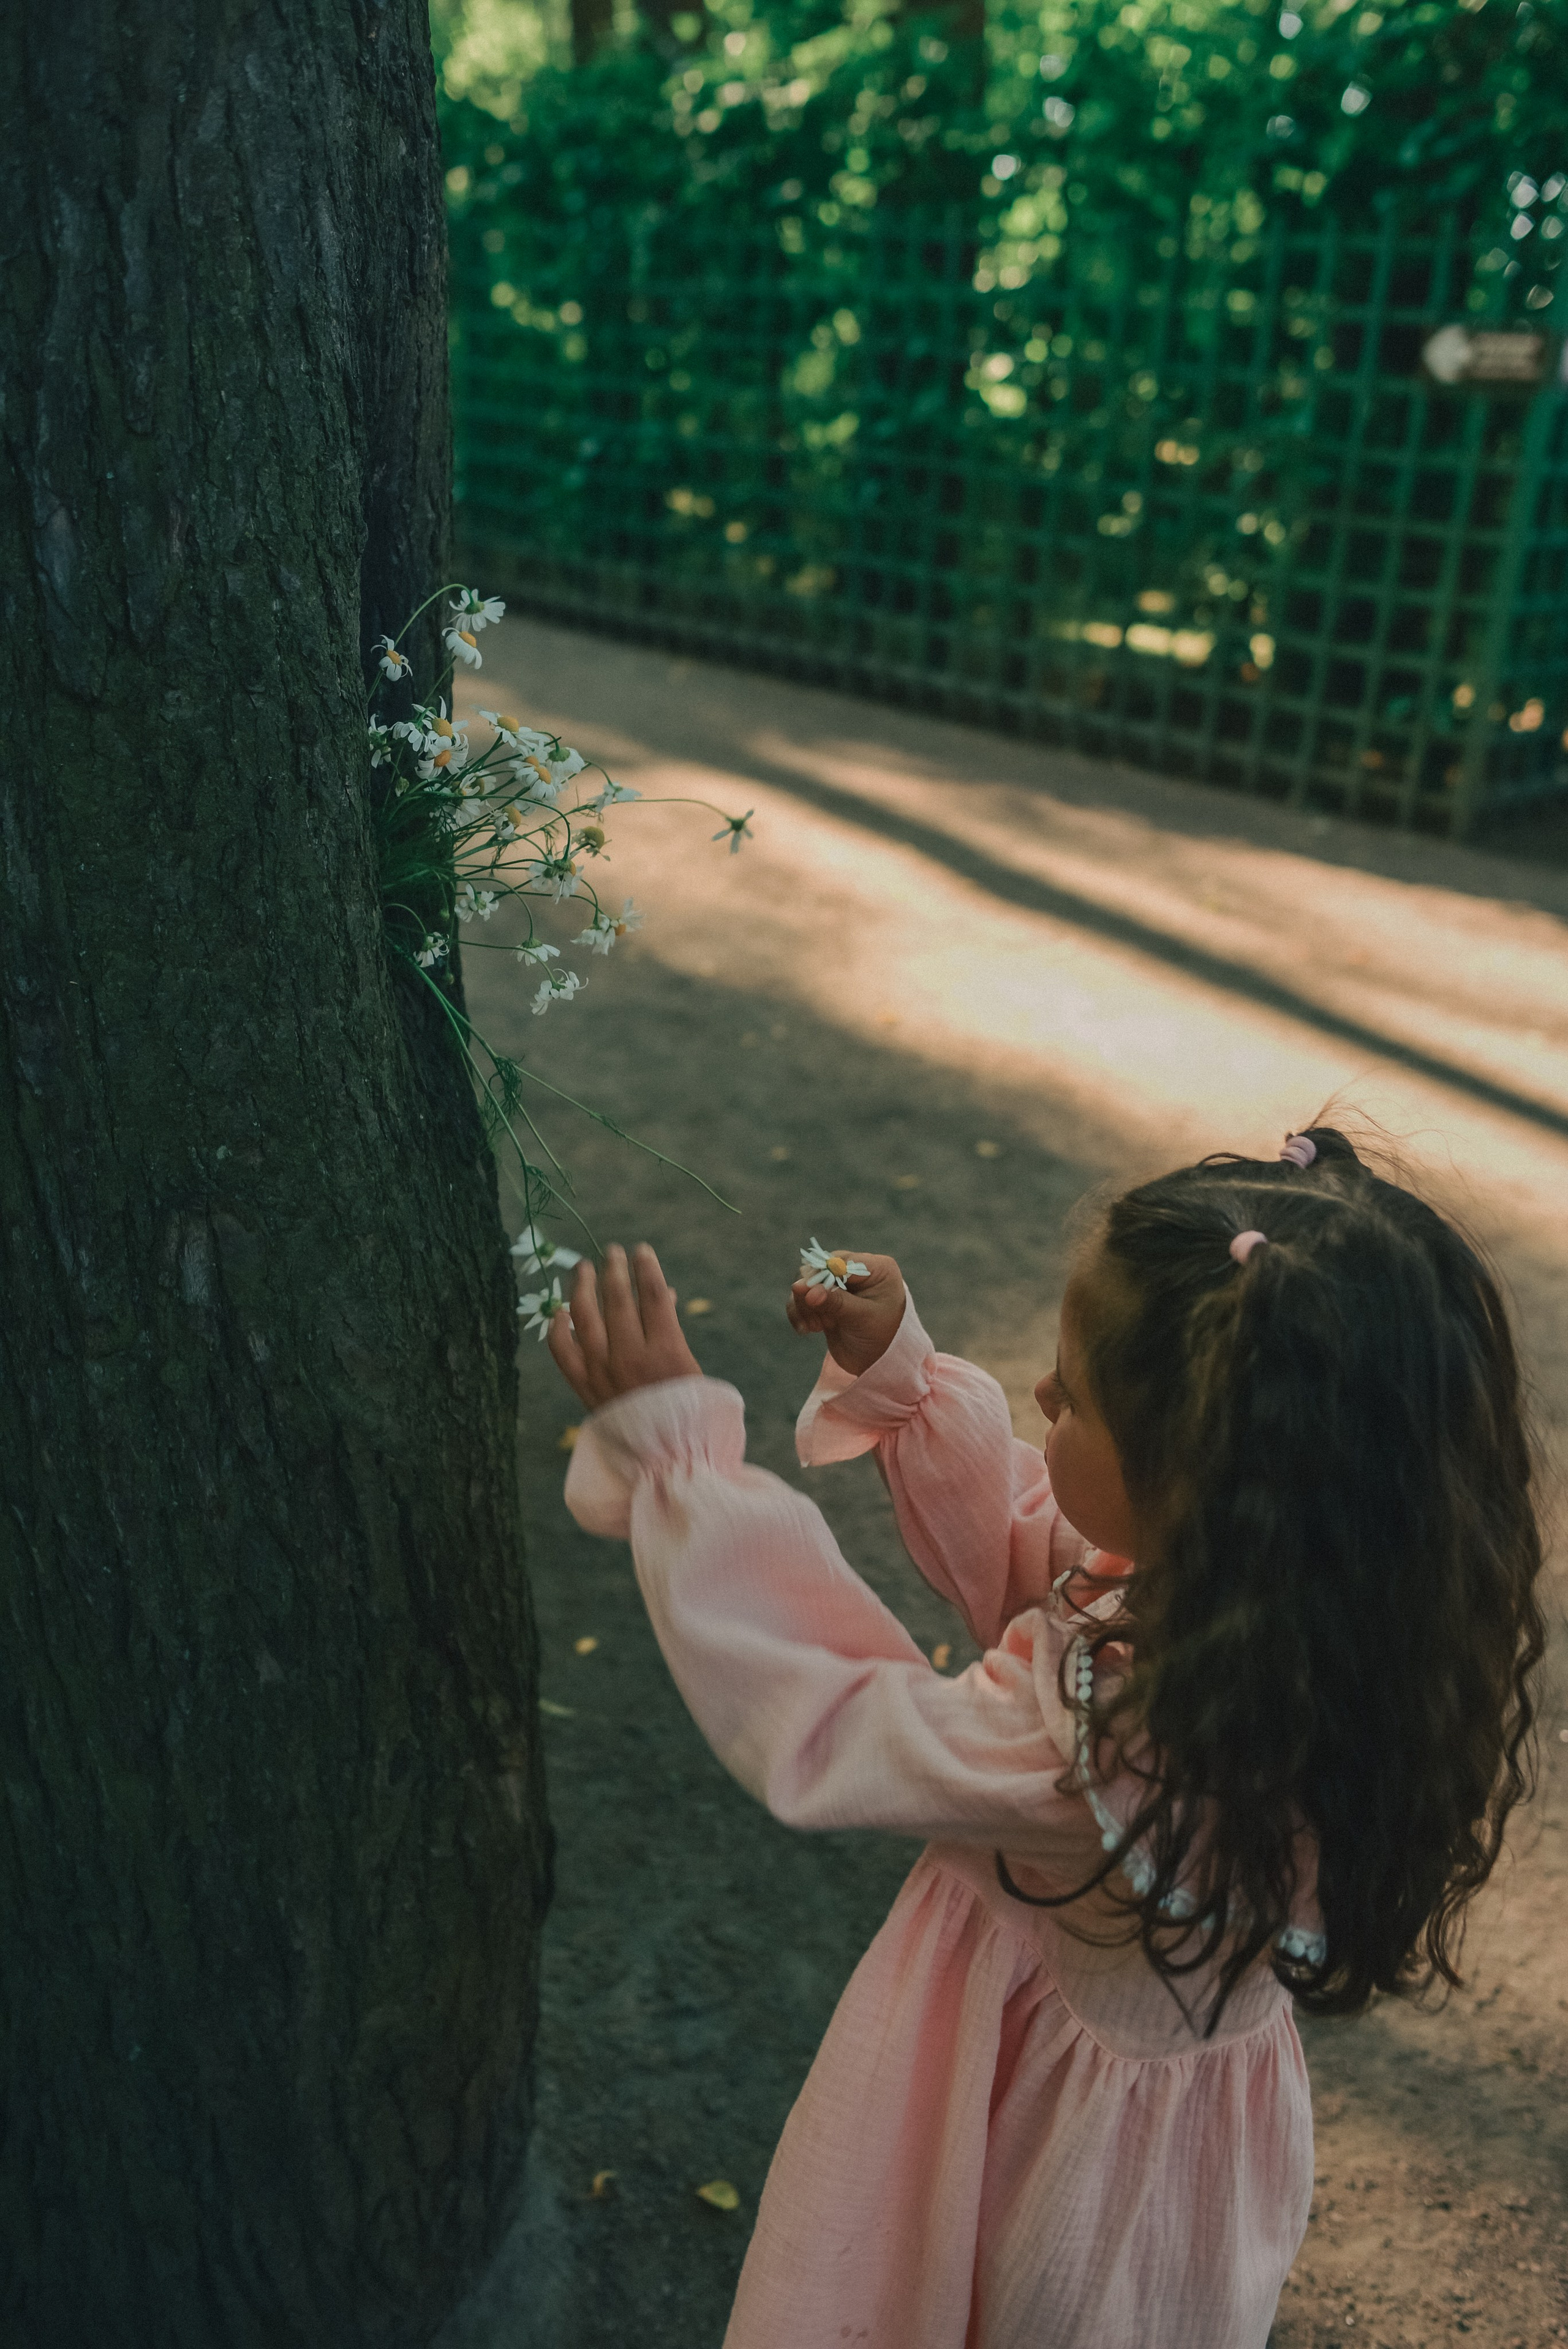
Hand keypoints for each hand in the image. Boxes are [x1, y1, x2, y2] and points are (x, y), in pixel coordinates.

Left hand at [547, 1243, 702, 1409]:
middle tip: (613, 1251)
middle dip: (615, 1269)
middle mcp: (630, 1356)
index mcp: (666, 1351)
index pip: (653, 1294)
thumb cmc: (687, 1410)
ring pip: (585, 1315)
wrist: (663, 1458)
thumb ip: (673, 1329)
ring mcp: (602, 1370)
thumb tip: (665, 1293)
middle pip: (618, 1298)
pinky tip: (559, 1310)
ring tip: (585, 1267)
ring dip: (584, 1286)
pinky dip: (557, 1328)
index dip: (646, 1267)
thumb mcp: (690, 1367)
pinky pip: (562, 1350)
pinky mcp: (583, 1386)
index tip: (641, 1250)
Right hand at [787, 1250, 904, 1378]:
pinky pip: (801, 1299)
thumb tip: (798, 1286)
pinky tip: (806, 1329)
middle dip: (812, 1294)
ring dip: (804, 1306)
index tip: (809, 1296)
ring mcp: (839, 1286)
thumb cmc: (882, 1337)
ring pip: (806, 1284)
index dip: (821, 1276)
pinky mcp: (825, 1300)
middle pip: (819, 1269)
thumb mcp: (862, 1318)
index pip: (840, 1261)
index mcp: (876, 1268)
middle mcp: (856, 1272)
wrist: (879, 1363)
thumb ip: (834, 1301)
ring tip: (815, 1327)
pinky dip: (799, 1313)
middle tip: (818, 1320)